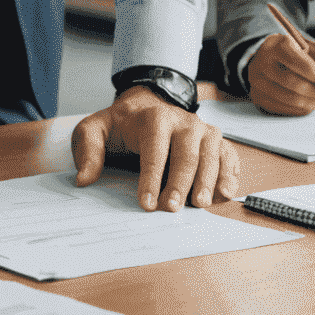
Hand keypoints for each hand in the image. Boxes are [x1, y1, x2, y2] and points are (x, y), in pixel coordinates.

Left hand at [72, 86, 238, 210]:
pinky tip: (224, 193)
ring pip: (211, 155)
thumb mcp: (94, 130)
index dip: (151, 177)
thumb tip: (84, 179)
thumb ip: (87, 151)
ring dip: (207, 180)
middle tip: (172, 208)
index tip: (146, 203)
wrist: (145, 105)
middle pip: (186, 153)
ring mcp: (202, 131)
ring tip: (199, 204)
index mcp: (153, 118)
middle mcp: (182, 122)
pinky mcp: (215, 141)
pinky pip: (228, 156)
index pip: (154, 148)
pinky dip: (230, 174)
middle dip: (180, 183)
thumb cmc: (120, 125)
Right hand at [248, 33, 314, 114]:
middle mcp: (263, 62)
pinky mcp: (257, 96)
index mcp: (278, 45)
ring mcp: (257, 80)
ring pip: (291, 99)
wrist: (272, 58)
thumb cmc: (298, 53)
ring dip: (311, 102)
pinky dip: (301, 109)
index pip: (304, 66)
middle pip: (297, 85)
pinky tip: (307, 101)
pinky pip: (285, 109)